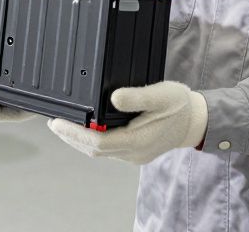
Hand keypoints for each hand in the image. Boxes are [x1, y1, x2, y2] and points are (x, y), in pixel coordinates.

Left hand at [48, 81, 207, 163]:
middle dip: (70, 137)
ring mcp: (133, 155)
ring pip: (99, 152)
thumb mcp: (161, 94)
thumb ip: (137, 97)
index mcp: (137, 141)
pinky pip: (108, 149)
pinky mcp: (134, 152)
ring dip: (78, 139)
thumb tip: (113, 97)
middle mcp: (133, 152)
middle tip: (53, 122)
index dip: (74, 133)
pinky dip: (91, 140)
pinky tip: (85, 128)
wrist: (195, 121)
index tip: (57, 122)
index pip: (96, 143)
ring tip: (62, 125)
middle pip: (93, 150)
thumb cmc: (179, 105)